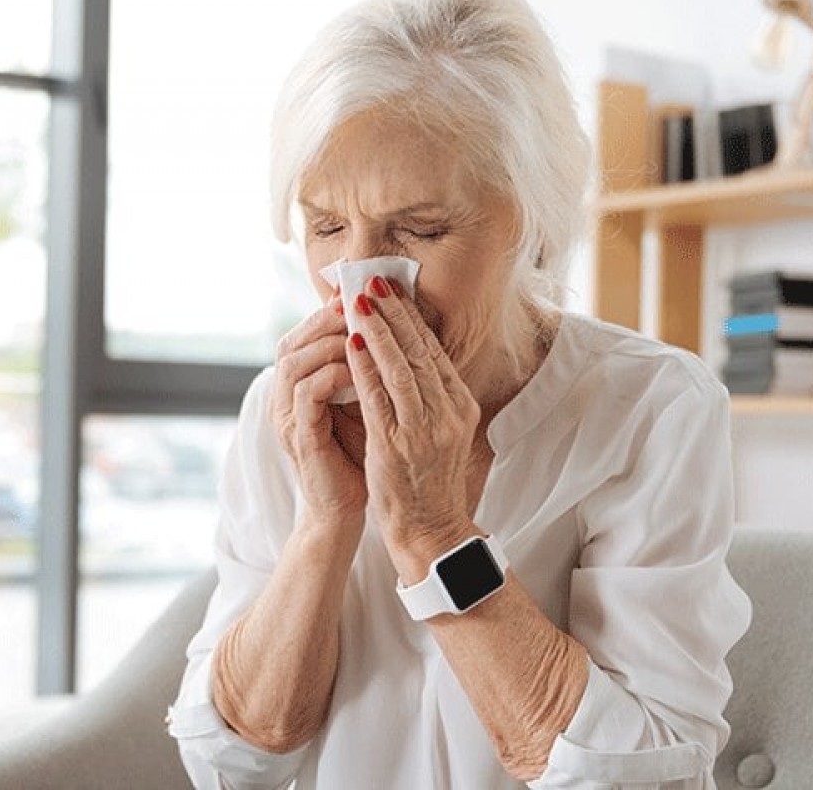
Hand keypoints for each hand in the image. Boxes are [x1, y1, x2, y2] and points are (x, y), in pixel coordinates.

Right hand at [272, 292, 367, 536]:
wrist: (346, 509)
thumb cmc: (358, 455)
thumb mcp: (362, 403)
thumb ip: (363, 370)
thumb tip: (387, 327)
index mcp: (298, 387)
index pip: (303, 336)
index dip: (326, 314)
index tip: (359, 295)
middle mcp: (285, 398)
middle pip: (291, 341)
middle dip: (324, 321)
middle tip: (357, 305)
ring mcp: (287, 417)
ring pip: (294, 362)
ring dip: (327, 343)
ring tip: (359, 333)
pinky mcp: (299, 436)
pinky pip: (306, 395)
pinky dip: (330, 376)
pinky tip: (358, 370)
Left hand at [344, 277, 480, 553]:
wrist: (430, 530)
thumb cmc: (428, 480)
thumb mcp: (440, 432)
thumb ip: (429, 396)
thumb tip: (410, 355)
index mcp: (460, 406)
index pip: (434, 351)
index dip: (411, 318)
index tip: (392, 291)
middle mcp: (447, 414)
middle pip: (419, 351)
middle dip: (393, 313)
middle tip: (372, 282)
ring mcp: (424, 430)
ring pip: (400, 367)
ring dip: (377, 331)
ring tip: (357, 303)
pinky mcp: (397, 446)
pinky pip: (378, 397)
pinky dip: (365, 367)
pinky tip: (352, 344)